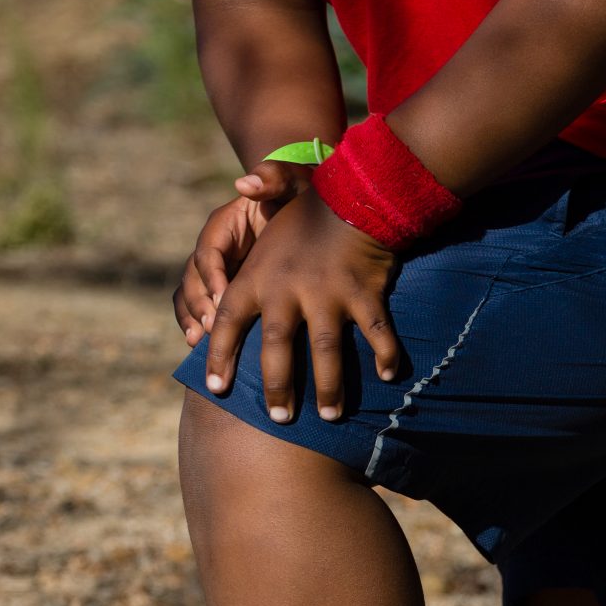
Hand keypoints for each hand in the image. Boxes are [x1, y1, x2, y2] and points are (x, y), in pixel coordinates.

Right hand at [172, 160, 310, 347]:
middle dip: (199, 305)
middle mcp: (216, 249)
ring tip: (199, 346)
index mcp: (226, 224)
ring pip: (191, 297)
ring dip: (192, 321)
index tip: (225, 298)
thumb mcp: (295, 181)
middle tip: (209, 331)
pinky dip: (202, 329)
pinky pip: (205, 312)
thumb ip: (273, 177)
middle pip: (193, 278)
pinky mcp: (228, 291)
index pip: (209, 251)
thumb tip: (243, 184)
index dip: (213, 276)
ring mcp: (220, 272)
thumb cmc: (304, 196)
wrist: (310, 212)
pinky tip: (206, 352)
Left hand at [202, 188, 403, 422]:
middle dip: (278, 387)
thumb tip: (239, 186)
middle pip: (276, 348)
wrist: (363, 187)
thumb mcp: (280, 198)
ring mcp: (328, 294)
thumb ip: (256, 197)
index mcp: (259, 275)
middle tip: (280, 419)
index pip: (228, 321)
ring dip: (330, 386)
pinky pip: (376, 332)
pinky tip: (389, 376)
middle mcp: (288, 289)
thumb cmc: (317, 203)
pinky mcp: (364, 293)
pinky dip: (385, 354)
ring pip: (326, 350)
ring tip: (332, 416)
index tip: (216, 388)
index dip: (219, 356)